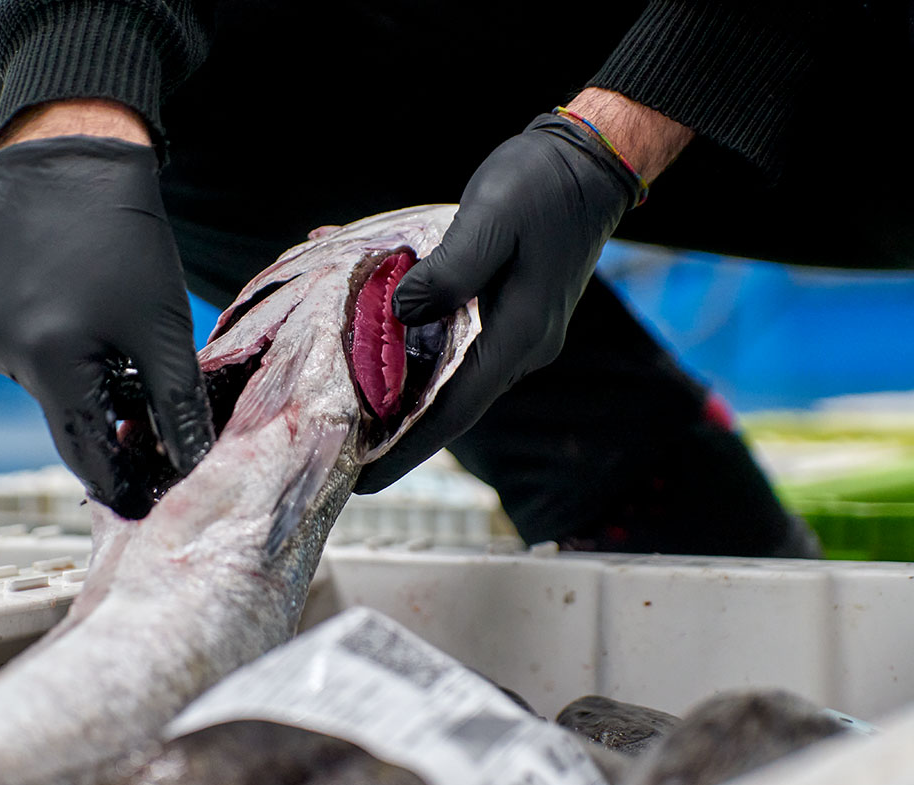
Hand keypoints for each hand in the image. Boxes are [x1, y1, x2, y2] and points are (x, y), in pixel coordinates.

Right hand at [0, 134, 213, 513]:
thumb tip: (189, 465)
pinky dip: (36, 333)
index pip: (83, 449)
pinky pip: (4, 337)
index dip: (114, 480)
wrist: (71, 152)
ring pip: (31, 373)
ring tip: (97, 315)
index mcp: (49, 358)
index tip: (136, 503)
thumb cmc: (128, 241)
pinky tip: (58, 292)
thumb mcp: (163, 328)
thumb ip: (175, 404)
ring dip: (67, 366)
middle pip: (59, 408)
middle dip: (99, 410)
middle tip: (135, 392)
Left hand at [356, 109, 648, 492]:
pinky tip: (375, 325)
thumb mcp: (486, 221)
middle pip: (445, 403)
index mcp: (516, 337)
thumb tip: (400, 314)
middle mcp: (519, 349)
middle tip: (338, 441)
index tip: (362, 480)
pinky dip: (412, 344)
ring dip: (398, 384)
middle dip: (392, 425)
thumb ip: (445, 274)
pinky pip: (452, 343)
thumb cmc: (539, 187)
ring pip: (446, 375)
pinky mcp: (507, 315)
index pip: (451, 414)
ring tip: (345, 395)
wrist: (588, 164)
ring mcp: (516, 334)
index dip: (404, 450)